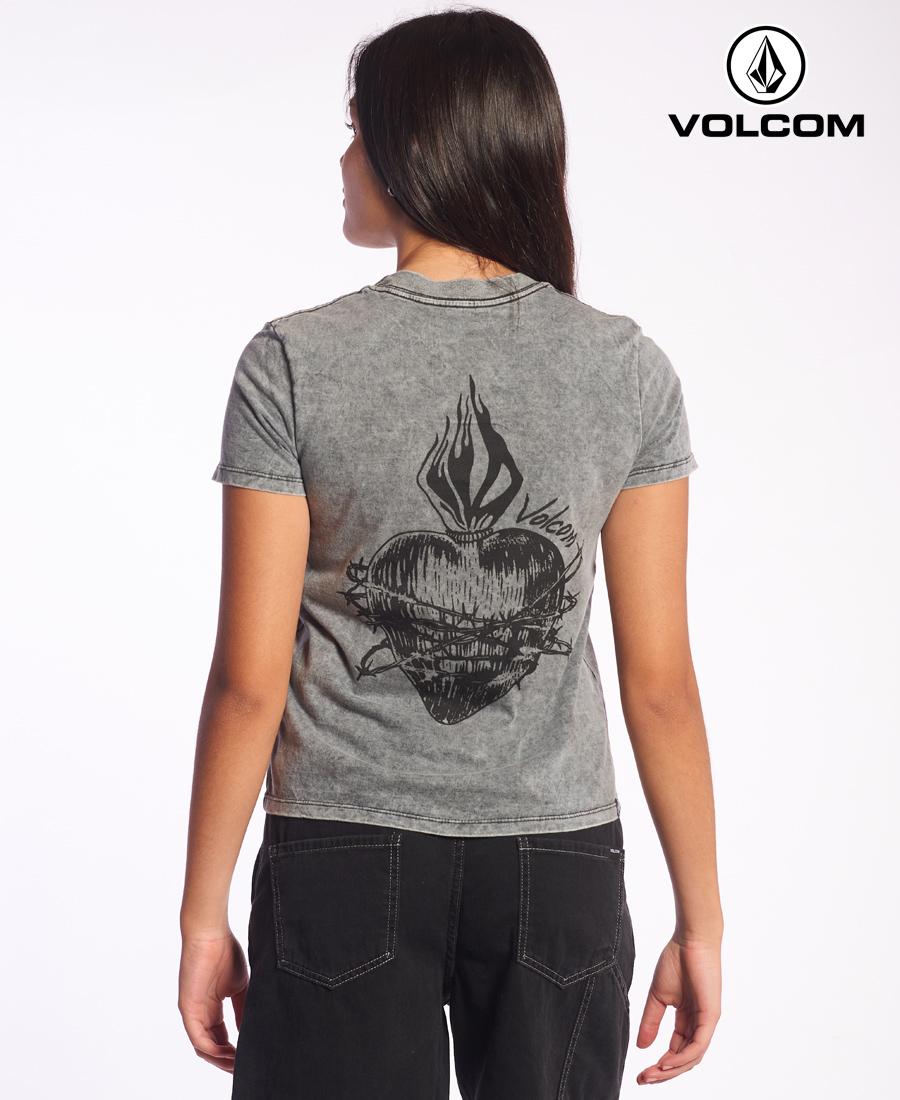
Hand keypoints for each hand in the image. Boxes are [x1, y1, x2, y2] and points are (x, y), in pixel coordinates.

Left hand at [178, 929, 248, 1072]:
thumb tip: (249, 1031)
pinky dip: (213, 1050)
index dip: (234, 1051)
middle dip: (228, 1061)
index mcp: (211, 1008)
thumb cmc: (225, 951)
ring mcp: (192, 1012)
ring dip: (221, 1059)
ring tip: (239, 1064)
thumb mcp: (240, 986)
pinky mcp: (187, 1009)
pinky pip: (198, 1038)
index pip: (221, 1038)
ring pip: (204, 1048)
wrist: (212, 932)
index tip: (251, 1057)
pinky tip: (229, 1053)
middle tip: (245, 1067)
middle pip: (212, 1048)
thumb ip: (243, 1009)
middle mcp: (200, 1014)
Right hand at [635, 936, 721, 1084]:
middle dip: (664, 1073)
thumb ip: (651, 1021)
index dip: (659, 1064)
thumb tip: (641, 1046)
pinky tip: (667, 1062)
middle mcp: (699, 1024)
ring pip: (692, 1057)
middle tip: (644, 1079)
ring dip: (672, 1069)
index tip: (641, 1073)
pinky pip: (698, 1045)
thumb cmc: (676, 961)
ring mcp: (707, 1021)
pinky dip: (683, 1057)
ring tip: (653, 1074)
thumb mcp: (658, 996)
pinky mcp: (711, 1016)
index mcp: (687, 1019)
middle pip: (684, 1059)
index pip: (675, 1050)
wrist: (690, 939)